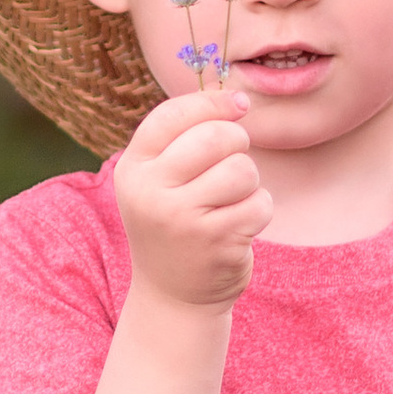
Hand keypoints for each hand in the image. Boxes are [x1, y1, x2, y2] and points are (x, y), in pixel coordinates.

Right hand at [112, 90, 271, 309]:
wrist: (172, 294)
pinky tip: (239, 226)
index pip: (173, 115)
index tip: (240, 105)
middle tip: (233, 161)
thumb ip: (185, 137)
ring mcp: (183, 220)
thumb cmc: (175, 221)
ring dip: (249, 181)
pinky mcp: (216, 243)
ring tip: (232, 200)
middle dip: (237, 142)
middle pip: (215, 138)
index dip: (213, 103)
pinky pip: (259, 204)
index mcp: (133, 169)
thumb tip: (240, 99)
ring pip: (242, 170)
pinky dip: (259, 210)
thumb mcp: (160, 179)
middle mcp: (151, 192)